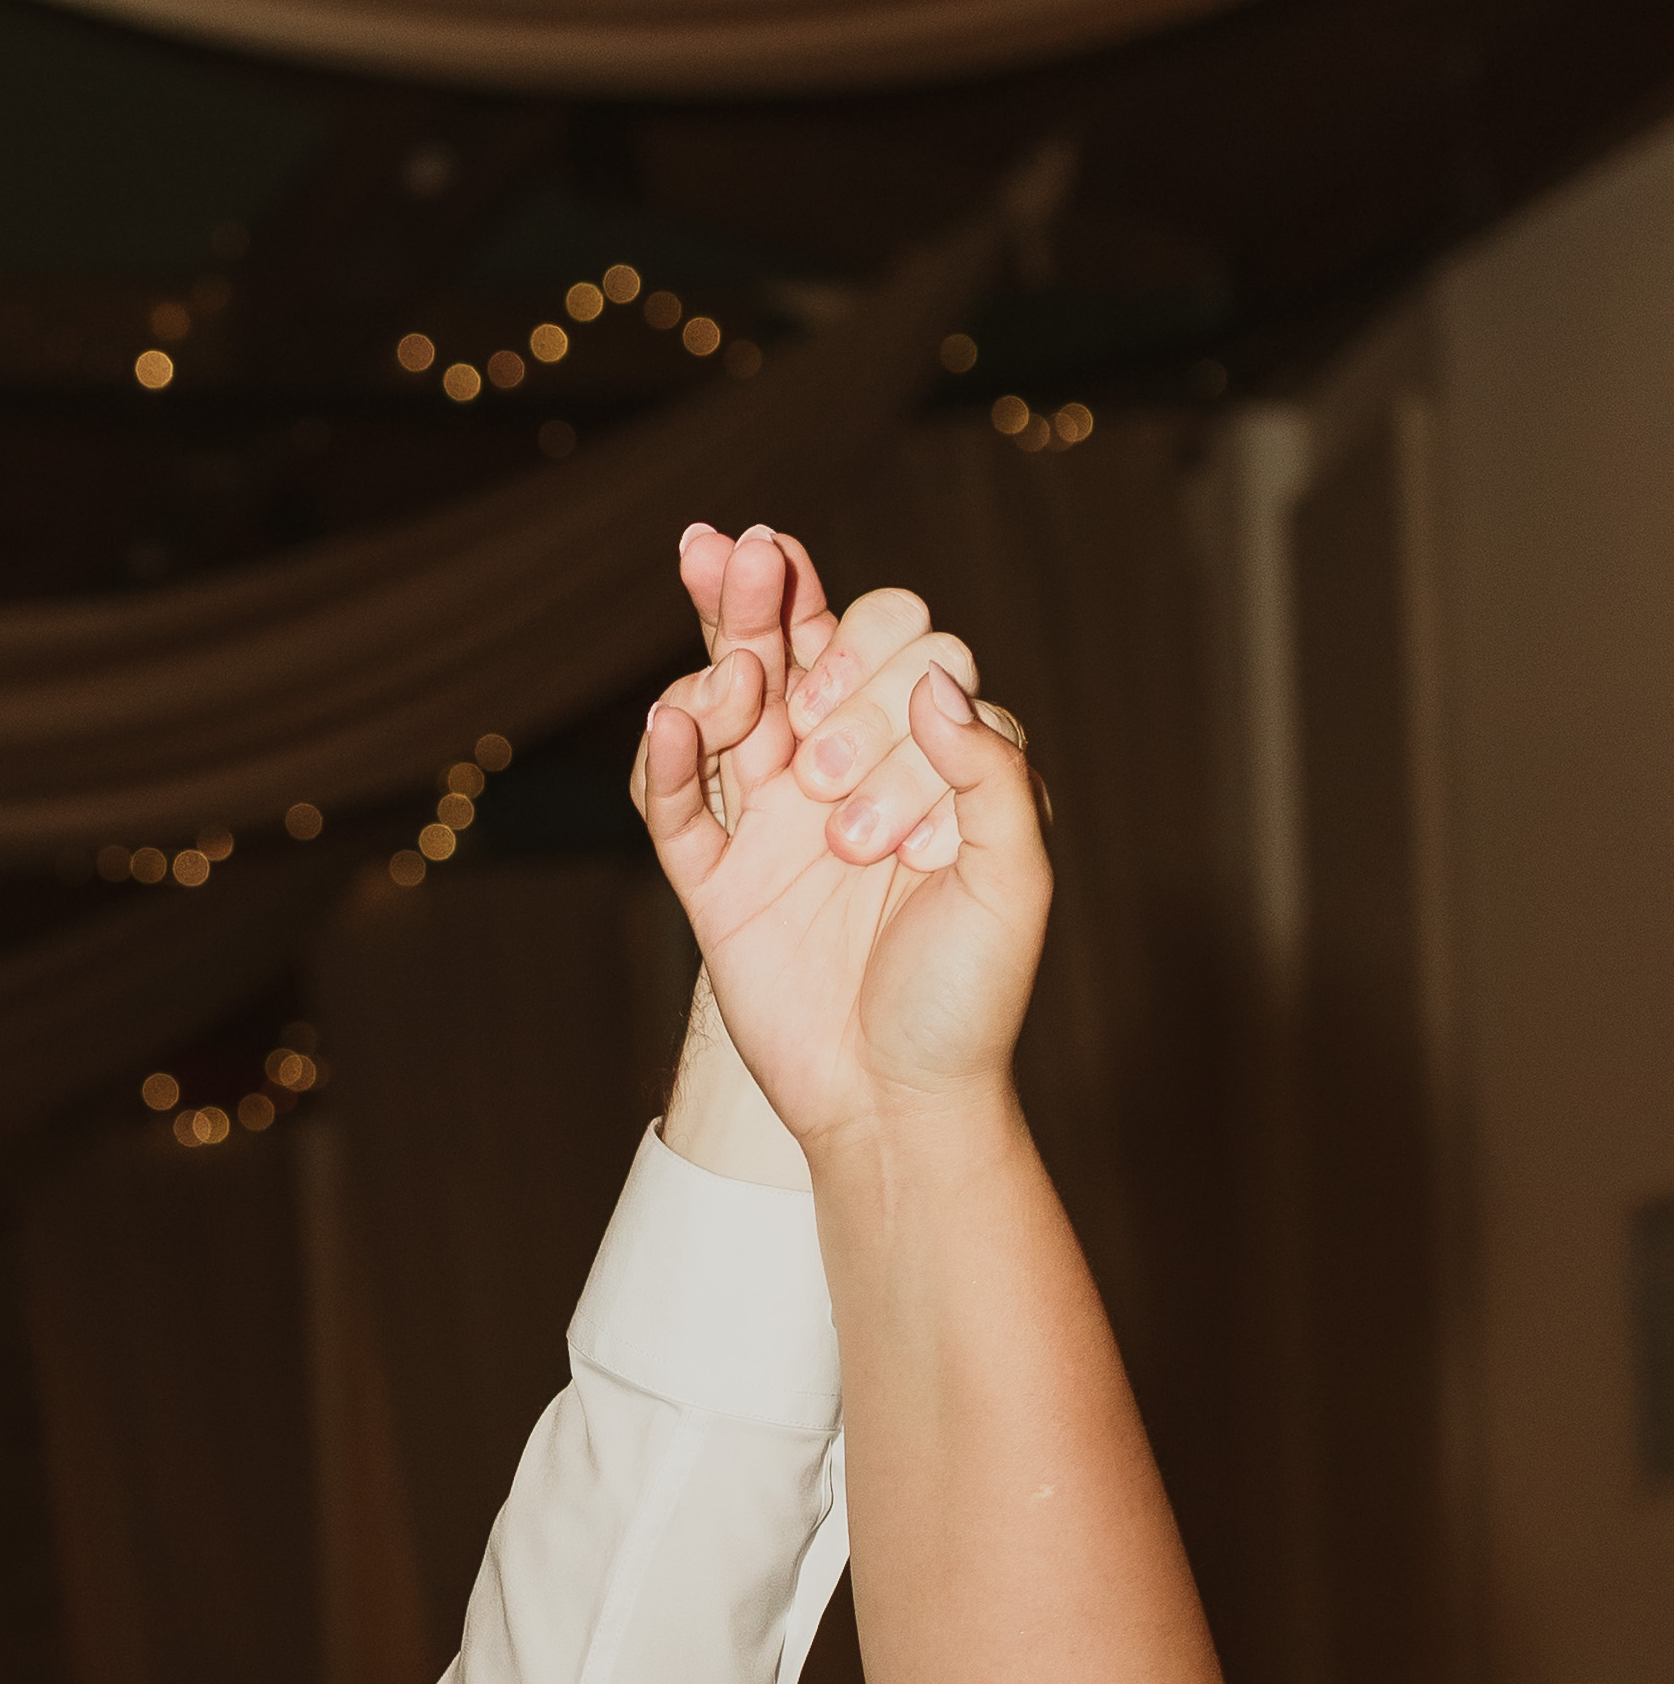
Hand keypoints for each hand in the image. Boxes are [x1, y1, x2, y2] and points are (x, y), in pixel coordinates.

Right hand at [637, 569, 1046, 1151]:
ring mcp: (773, 825)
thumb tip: (930, 682)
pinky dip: (666, 761)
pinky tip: (673, 718)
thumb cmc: (969, 1000)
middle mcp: (846, 776)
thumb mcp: (1016, 882)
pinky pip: (677, 808)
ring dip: (723, 638)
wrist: (898, 1107)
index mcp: (927, 765)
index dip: (883, 683)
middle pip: (800, 653)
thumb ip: (990, 774)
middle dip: (781, 605)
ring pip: (732, 703)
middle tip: (760, 576)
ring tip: (722, 597)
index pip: (899, 666)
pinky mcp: (714, 883)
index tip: (878, 781)